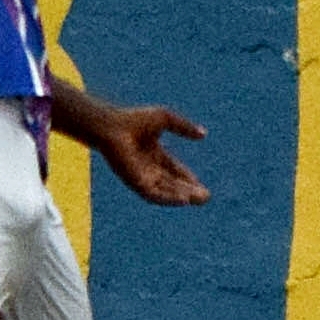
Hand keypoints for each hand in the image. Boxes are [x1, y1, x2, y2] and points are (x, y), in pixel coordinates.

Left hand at [90, 105, 209, 206]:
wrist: (113, 128)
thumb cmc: (134, 120)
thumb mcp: (165, 119)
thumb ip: (184, 127)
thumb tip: (204, 134)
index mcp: (153, 153)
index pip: (174, 170)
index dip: (188, 178)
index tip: (201, 186)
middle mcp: (147, 168)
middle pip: (173, 184)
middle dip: (189, 191)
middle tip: (206, 197)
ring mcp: (141, 177)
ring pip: (166, 191)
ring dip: (183, 196)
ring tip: (199, 199)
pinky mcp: (136, 183)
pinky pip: (155, 195)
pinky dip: (169, 198)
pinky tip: (183, 200)